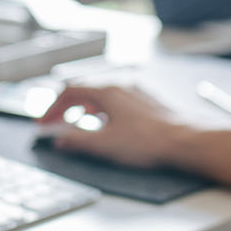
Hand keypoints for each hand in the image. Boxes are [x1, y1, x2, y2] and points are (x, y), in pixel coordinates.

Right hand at [36, 84, 188, 168]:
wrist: (186, 140)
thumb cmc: (149, 141)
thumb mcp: (105, 145)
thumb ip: (77, 140)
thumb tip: (59, 139)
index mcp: (108, 91)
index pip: (70, 92)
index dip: (52, 108)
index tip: (43, 124)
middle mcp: (122, 86)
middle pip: (85, 90)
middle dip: (66, 107)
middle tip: (55, 122)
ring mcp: (137, 92)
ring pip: (103, 95)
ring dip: (85, 108)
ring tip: (78, 123)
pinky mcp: (148, 102)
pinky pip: (118, 101)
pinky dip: (103, 111)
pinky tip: (108, 125)